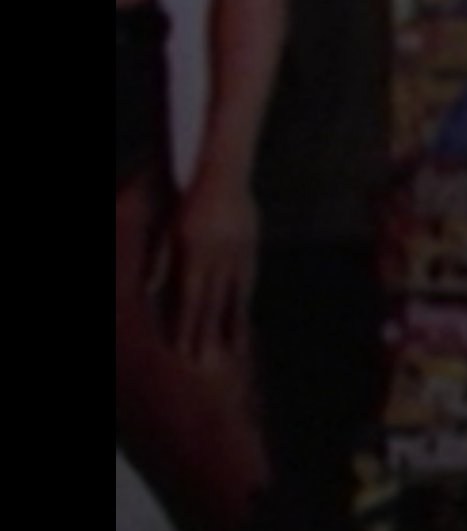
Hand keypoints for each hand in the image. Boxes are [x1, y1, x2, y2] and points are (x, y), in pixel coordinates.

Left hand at [158, 173, 259, 363]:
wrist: (223, 170)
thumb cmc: (186, 196)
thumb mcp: (167, 227)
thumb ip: (160, 260)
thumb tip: (150, 292)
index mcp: (195, 253)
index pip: (189, 298)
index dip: (186, 326)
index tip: (183, 350)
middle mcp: (220, 256)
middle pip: (214, 302)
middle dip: (208, 333)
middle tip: (207, 360)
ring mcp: (240, 251)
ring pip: (236, 293)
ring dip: (233, 322)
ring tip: (234, 346)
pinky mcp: (252, 243)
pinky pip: (248, 277)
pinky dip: (244, 298)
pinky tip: (243, 310)